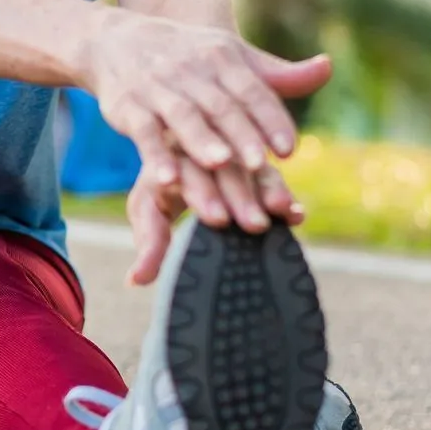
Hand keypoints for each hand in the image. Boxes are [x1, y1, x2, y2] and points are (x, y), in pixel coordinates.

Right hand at [82, 9, 331, 191]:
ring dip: (201, 140)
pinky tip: (167, 180)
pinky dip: (155, 155)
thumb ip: (277, 75)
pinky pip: (143, 132)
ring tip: (221, 164)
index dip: (271, 118)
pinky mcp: (128, 107)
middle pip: (220, 106)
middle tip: (260, 166)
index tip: (290, 149)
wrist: (117, 39)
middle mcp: (191, 70)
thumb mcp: (230, 56)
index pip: (252, 90)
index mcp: (222, 58)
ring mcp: (157, 88)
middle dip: (240, 135)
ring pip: (183, 117)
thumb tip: (327, 68)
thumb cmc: (187, 56)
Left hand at [123, 150, 307, 284]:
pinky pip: (271, 173)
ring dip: (267, 191)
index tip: (218, 219)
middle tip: (254, 225)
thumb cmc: (160, 190)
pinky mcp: (254, 159)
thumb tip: (135, 280)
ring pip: (250, 168)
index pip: (185, 174)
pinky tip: (296, 214)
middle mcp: (201, 149)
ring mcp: (230, 150)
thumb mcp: (149, 210)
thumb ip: (148, 243)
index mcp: (169, 158)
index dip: (202, 195)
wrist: (179, 152)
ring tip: (281, 212)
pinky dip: (284, 193)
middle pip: (222, 170)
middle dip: (239, 197)